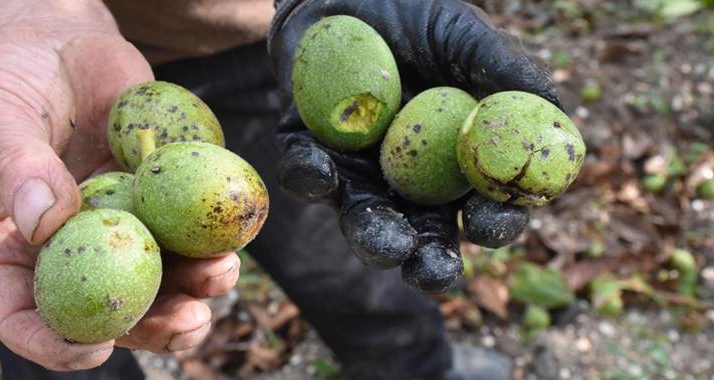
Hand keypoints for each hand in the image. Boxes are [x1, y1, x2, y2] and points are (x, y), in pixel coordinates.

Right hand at [0, 0, 237, 369]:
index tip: (95, 350)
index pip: (28, 312)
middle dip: (156, 324)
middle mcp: (78, 243)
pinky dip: (215, 237)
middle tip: (191, 321)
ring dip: (197, 287)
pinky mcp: (164, 193)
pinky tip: (234, 236)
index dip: (57, 343)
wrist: (63, 39)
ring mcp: (125, 221)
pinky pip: (191, 225)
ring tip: (221, 274)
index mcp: (19, 244)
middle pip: (114, 305)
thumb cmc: (13, 78)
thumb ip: (17, 166)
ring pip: (163, 274)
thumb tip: (42, 221)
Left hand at [269, 0, 555, 291]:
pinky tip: (320, 168)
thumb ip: (503, 72)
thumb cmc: (413, 14)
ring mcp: (357, 171)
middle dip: (428, 262)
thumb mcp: (462, 35)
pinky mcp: (310, 153)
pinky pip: (306, 176)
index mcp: (457, 159)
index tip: (487, 224)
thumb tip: (556, 116)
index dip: (492, 223)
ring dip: (372, 238)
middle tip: (430, 271)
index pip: (485, 206)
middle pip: (424, 236)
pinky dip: (312, 177)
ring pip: (364, 221)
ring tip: (383, 243)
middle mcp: (409, 176)